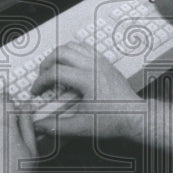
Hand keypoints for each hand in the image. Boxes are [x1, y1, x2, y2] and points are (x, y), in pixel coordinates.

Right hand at [29, 41, 144, 139]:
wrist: (135, 117)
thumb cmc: (114, 120)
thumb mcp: (81, 126)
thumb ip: (56, 126)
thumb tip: (40, 125)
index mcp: (87, 79)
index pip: (55, 72)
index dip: (40, 81)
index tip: (36, 91)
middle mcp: (94, 66)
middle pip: (62, 52)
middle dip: (47, 63)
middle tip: (42, 76)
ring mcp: (101, 62)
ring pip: (73, 46)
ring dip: (59, 55)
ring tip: (54, 69)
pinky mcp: (106, 63)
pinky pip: (85, 48)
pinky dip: (73, 53)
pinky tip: (70, 66)